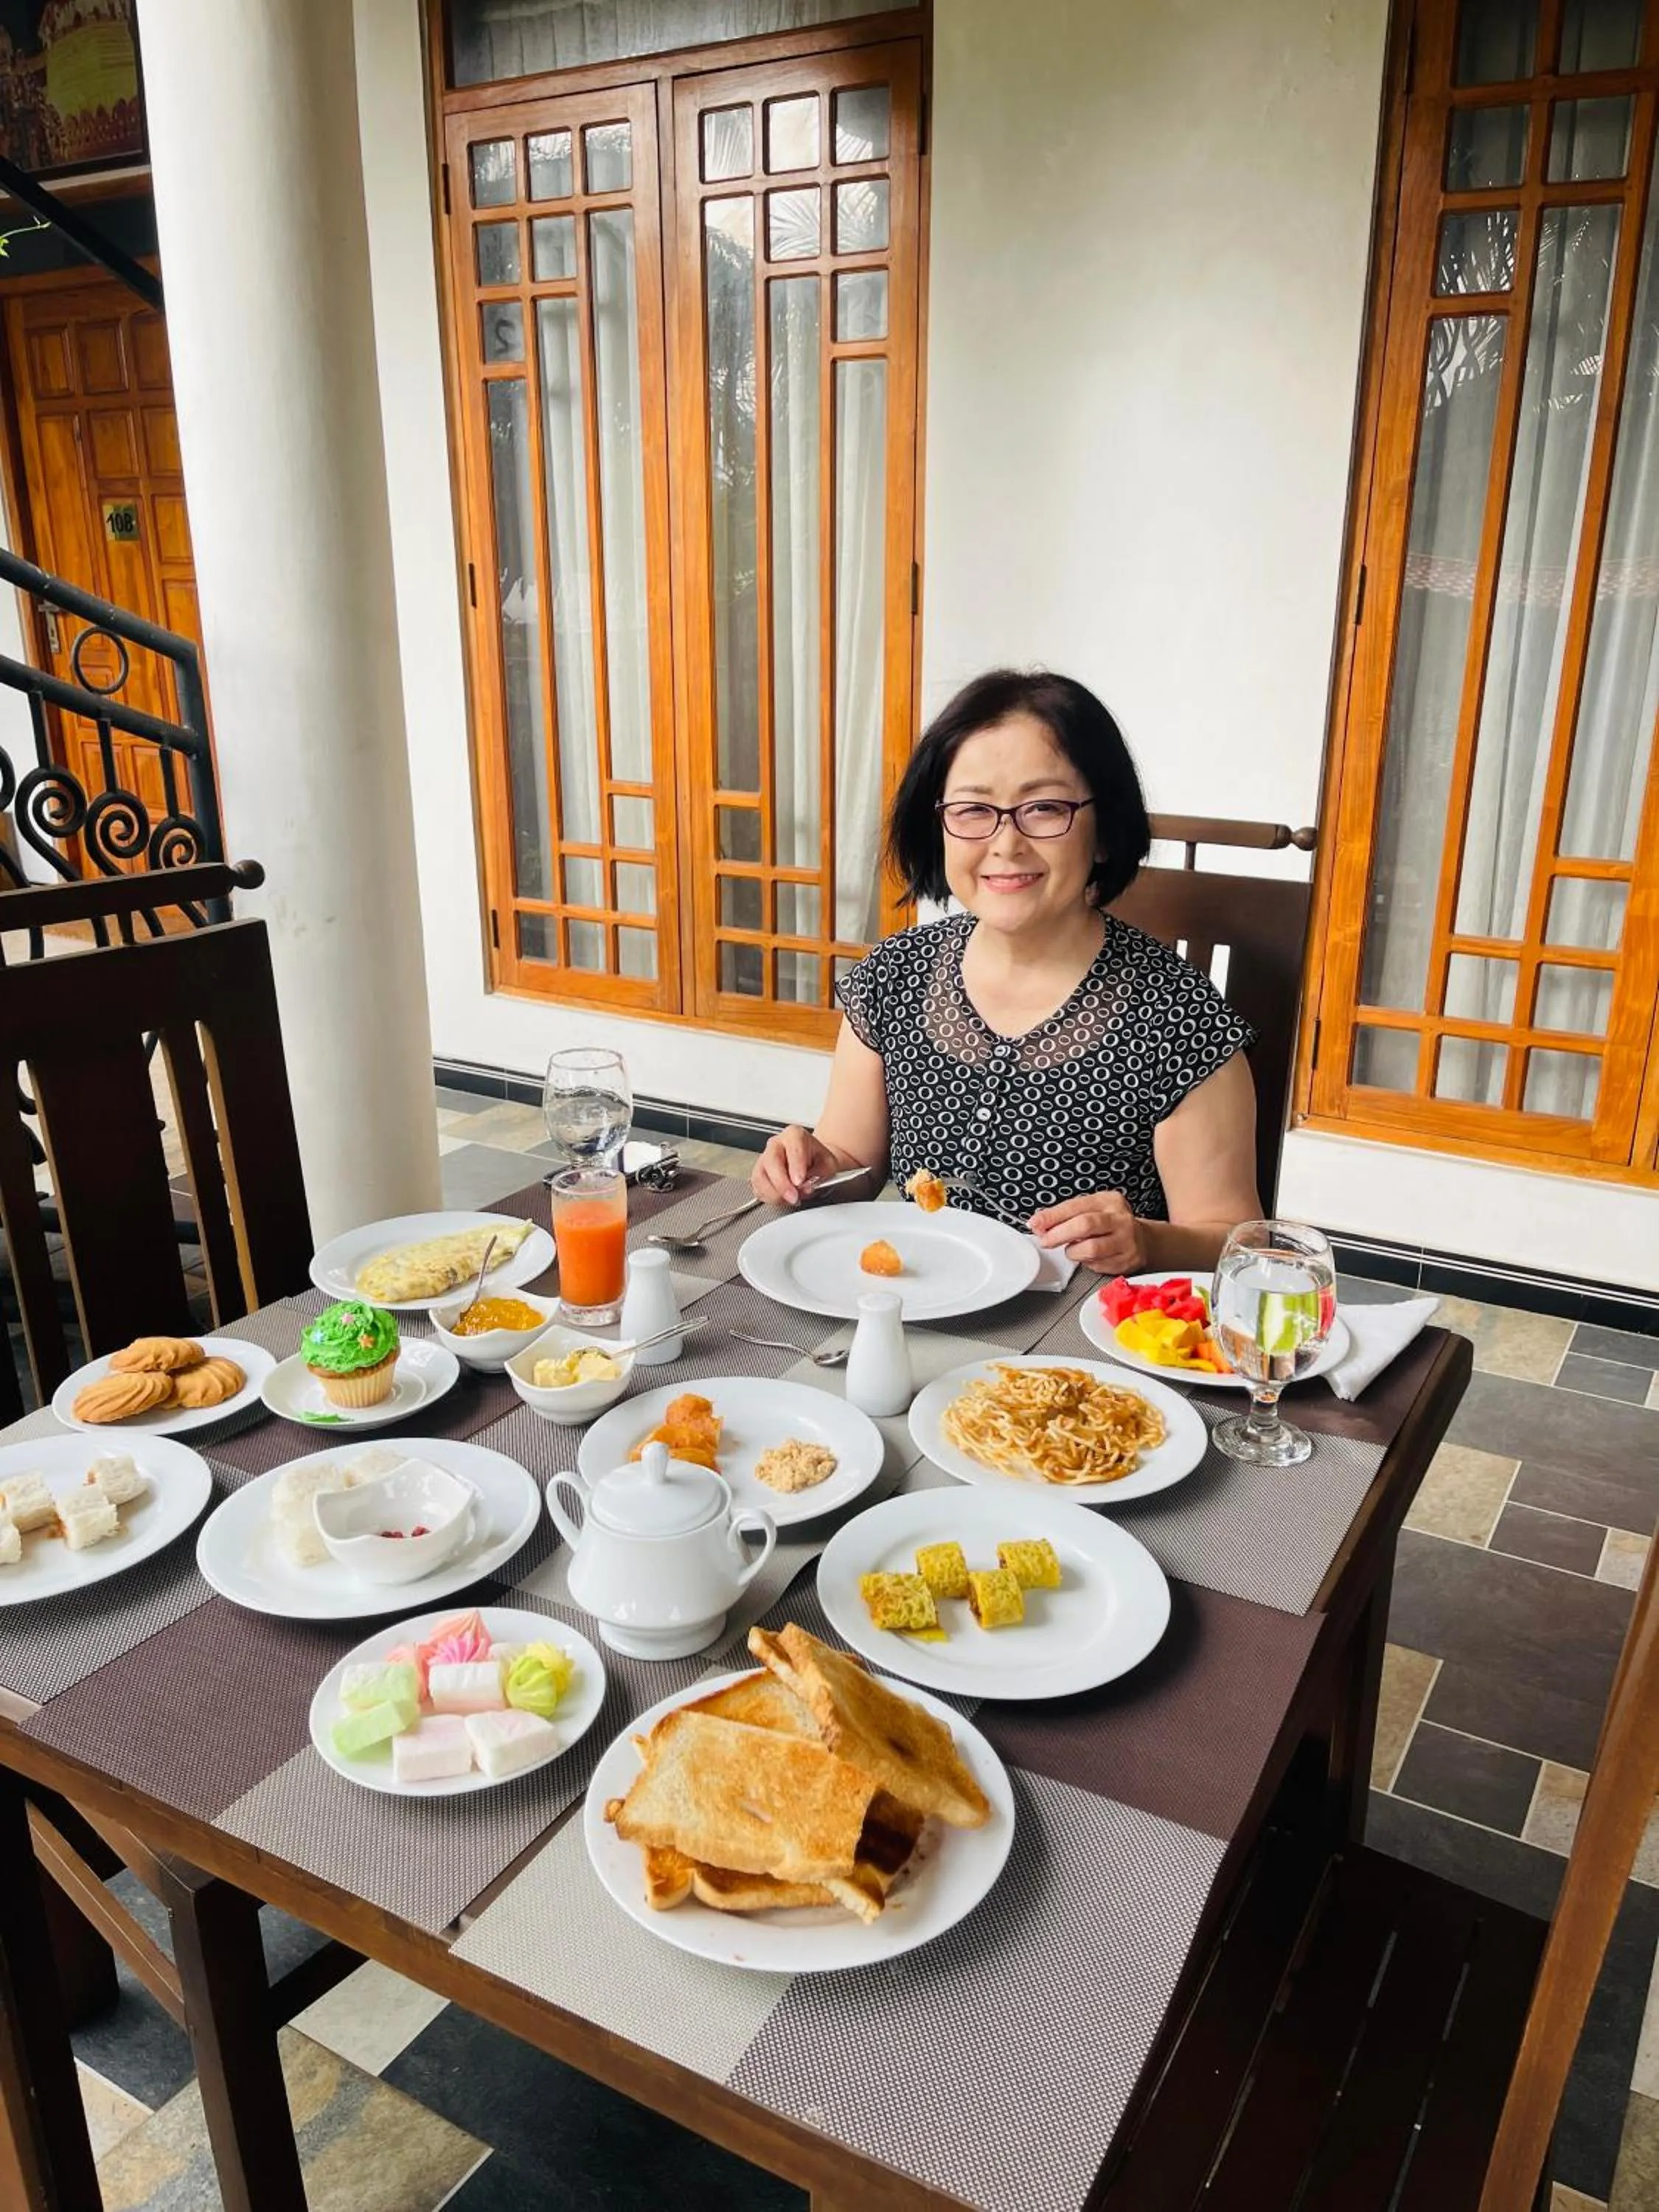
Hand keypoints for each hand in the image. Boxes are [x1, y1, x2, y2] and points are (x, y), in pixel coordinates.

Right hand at [752, 1126, 842, 1205]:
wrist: (813, 1162)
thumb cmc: (818, 1160)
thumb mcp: (829, 1164)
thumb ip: (820, 1173)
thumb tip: (807, 1185)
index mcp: (794, 1135)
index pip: (792, 1149)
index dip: (795, 1166)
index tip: (799, 1182)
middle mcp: (776, 1144)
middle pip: (771, 1162)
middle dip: (782, 1184)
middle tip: (794, 1197)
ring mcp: (764, 1158)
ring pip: (760, 1177)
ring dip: (775, 1193)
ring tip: (791, 1200)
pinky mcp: (759, 1174)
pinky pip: (758, 1188)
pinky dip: (769, 1197)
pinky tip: (783, 1199)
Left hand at [1028, 1190, 1145, 1273]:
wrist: (1143, 1240)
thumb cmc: (1110, 1224)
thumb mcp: (1092, 1210)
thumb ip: (1066, 1216)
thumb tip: (1039, 1224)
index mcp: (1109, 1201)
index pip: (1076, 1206)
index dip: (1052, 1216)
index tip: (1036, 1223)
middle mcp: (1120, 1219)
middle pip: (1084, 1225)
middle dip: (1059, 1234)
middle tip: (1046, 1240)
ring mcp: (1126, 1240)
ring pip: (1091, 1249)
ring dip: (1073, 1251)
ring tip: (1072, 1249)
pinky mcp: (1127, 1260)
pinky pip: (1098, 1264)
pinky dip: (1086, 1262)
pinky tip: (1088, 1257)